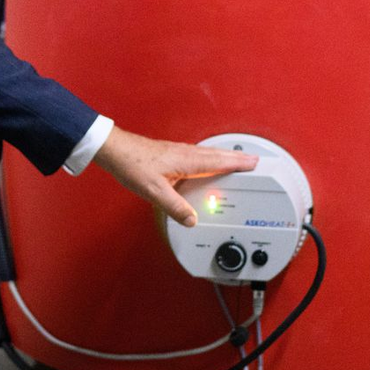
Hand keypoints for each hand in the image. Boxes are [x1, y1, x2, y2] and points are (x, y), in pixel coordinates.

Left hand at [92, 125, 258, 225]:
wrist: (114, 150)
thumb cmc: (132, 165)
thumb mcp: (154, 192)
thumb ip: (175, 207)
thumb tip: (192, 220)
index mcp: (186, 160)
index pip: (219, 162)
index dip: (237, 164)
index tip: (255, 164)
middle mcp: (184, 152)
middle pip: (217, 155)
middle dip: (236, 158)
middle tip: (253, 160)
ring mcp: (177, 151)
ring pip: (207, 153)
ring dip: (223, 156)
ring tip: (235, 160)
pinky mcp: (169, 152)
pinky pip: (197, 154)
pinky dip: (209, 157)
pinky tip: (204, 162)